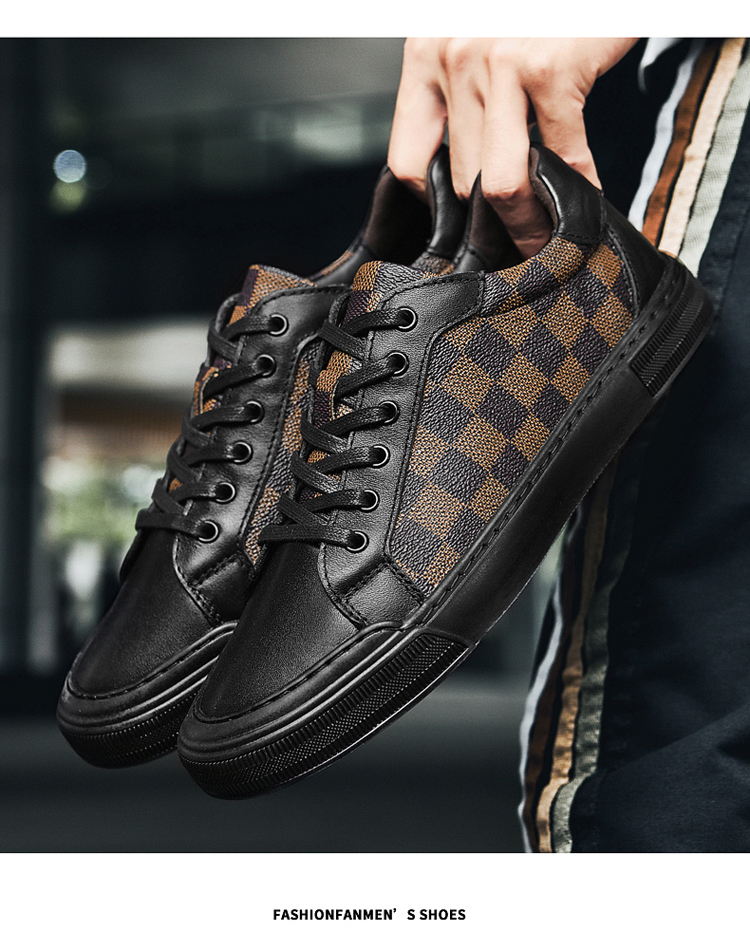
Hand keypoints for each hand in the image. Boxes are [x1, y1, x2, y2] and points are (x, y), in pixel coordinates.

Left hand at [388, 38, 637, 258]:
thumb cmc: (532, 9)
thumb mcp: (474, 39)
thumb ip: (459, 97)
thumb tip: (462, 171)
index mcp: (426, 57)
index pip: (407, 161)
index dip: (434, 206)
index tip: (460, 225)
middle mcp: (454, 58)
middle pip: (458, 181)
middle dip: (489, 225)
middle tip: (512, 248)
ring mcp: (500, 63)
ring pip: (500, 181)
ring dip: (528, 223)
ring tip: (544, 238)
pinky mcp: (550, 68)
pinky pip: (561, 154)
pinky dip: (580, 187)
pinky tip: (589, 198)